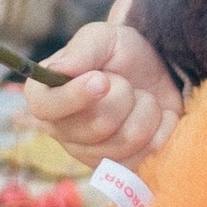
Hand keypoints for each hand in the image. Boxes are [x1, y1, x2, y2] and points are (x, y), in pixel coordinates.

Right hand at [23, 4, 179, 167]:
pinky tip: (157, 118)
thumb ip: (83, 49)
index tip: (102, 80)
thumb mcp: (104, 37)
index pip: (46, 107)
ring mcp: (89, 154)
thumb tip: (59, 69)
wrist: (157, 73)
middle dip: (125, 95)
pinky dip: (162, 130)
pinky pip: (146, 157)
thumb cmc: (121, 54)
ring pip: (126, 141)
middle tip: (127, 83)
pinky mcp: (119, 169)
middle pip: (97, 125)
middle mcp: (60, 130)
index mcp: (45, 96)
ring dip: (146, 111)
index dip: (75, 96)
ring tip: (142, 98)